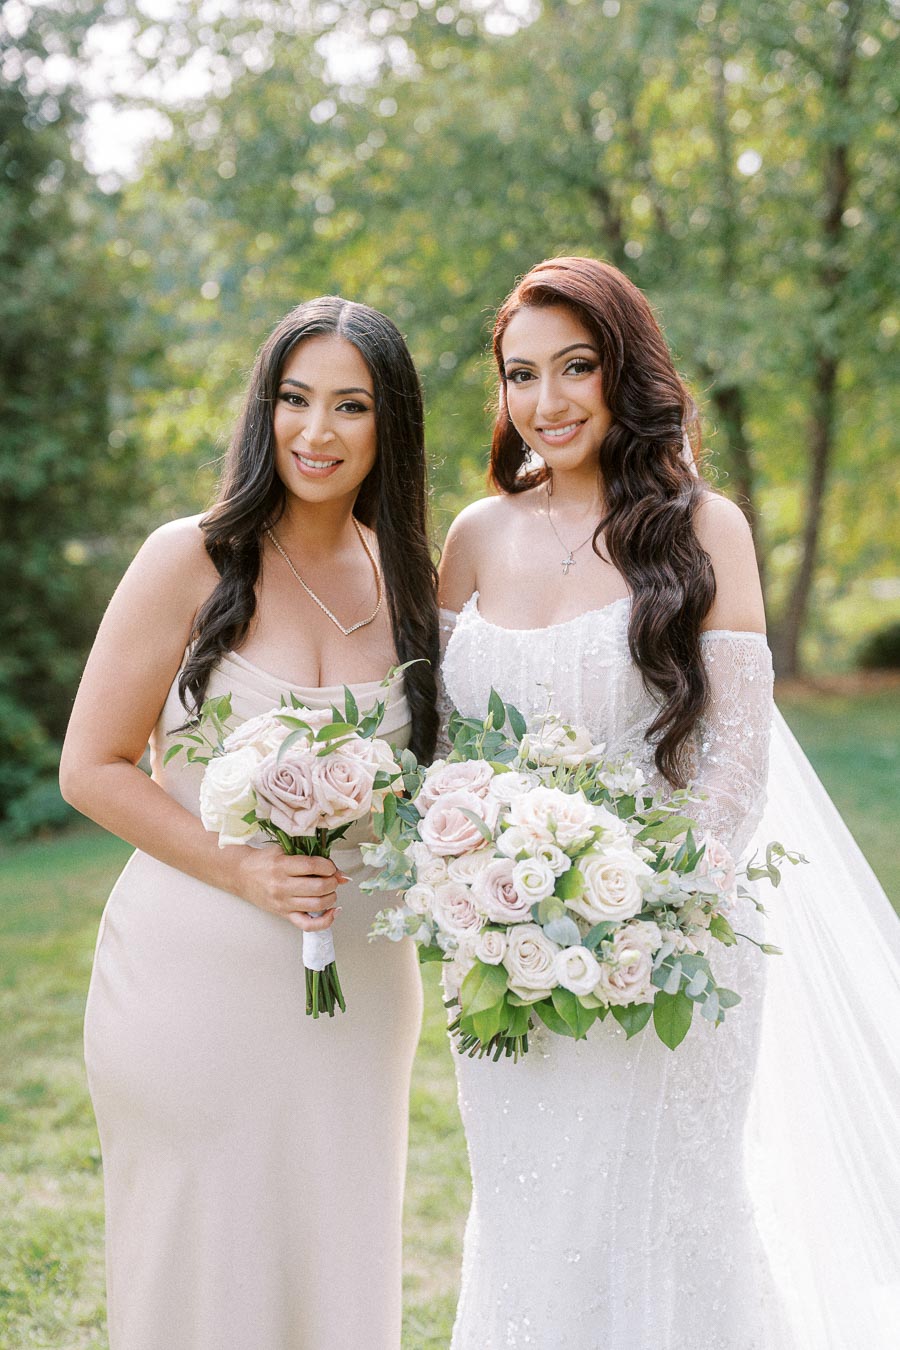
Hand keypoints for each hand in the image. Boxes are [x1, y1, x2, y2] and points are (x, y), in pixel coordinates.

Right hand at [230, 848, 349, 930]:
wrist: (242, 875)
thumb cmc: (264, 861)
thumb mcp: (284, 850)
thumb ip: (310, 857)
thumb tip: (339, 873)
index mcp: (281, 866)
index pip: (312, 866)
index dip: (328, 866)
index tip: (330, 867)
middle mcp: (282, 886)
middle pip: (318, 887)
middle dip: (333, 882)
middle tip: (332, 878)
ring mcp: (283, 903)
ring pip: (317, 905)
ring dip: (331, 897)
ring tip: (329, 890)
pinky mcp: (284, 915)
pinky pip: (308, 925)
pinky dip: (325, 921)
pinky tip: (332, 911)